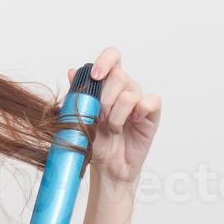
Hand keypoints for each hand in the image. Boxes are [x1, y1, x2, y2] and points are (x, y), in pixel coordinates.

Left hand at [69, 47, 161, 186]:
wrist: (107, 166)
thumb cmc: (94, 141)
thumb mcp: (80, 117)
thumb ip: (78, 94)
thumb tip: (71, 71)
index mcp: (107, 83)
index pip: (112, 57)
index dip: (105, 61)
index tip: (96, 76)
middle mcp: (125, 87)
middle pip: (119, 76)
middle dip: (105, 99)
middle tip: (99, 118)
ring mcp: (139, 99)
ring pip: (130, 94)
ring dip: (117, 114)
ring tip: (112, 128)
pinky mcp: (151, 113)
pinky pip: (151, 101)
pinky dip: (138, 112)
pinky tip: (131, 123)